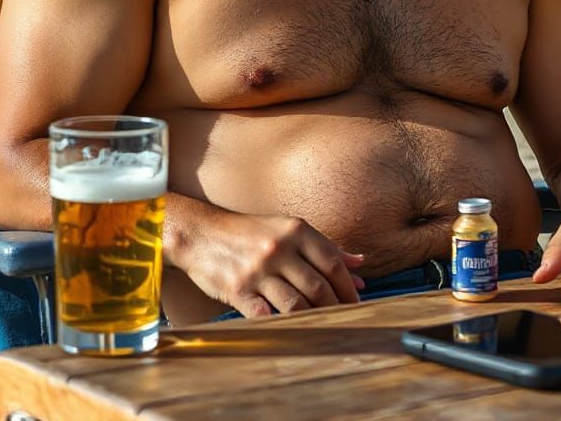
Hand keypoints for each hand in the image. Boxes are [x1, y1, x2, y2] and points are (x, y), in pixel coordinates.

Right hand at [171, 208, 365, 317]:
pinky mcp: (238, 290)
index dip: (349, 287)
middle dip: (336, 308)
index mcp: (296, 230)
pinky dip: (283, 326)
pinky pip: (267, 315)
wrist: (201, 233)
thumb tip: (359, 265)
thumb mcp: (288, 229)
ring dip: (314, 320)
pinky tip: (293, 332)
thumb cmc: (249, 232)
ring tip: (323, 329)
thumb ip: (324, 246)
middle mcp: (279, 248)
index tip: (358, 303)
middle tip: (344, 322)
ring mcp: (258, 270)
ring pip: (297, 304)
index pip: (332, 263)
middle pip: (318, 287)